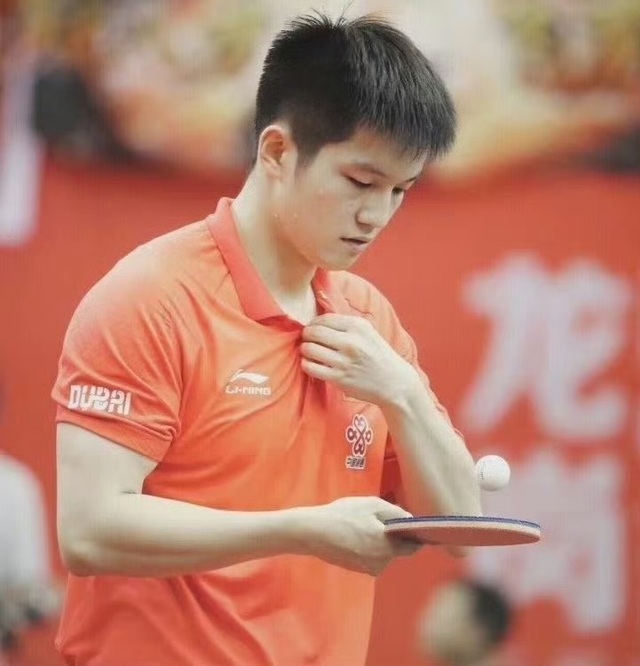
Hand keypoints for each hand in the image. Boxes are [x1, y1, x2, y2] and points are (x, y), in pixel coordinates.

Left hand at [300, 314, 418, 406]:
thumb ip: (345, 324)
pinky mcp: (339, 378)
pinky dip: (306, 364)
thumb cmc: (377, 355)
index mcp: (358, 326)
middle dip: (306, 335)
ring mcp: (345, 361)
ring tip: (309, 352)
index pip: (324, 319)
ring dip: (305, 350)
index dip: (313, 323)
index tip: (312, 329)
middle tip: (307, 340)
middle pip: (314, 332)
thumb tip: (316, 320)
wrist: (394, 382)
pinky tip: (312, 364)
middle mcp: (351, 342)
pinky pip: (311, 367)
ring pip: (309, 349)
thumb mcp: (367, 332)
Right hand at [301, 496, 422, 576]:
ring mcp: (368, 568)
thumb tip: (410, 519)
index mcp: (389, 547)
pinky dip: (366, 547)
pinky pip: (370, 557)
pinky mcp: (356, 569)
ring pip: (382, 553)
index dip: (415, 536)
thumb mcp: (372, 505)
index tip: (412, 527)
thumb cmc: (344, 515)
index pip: (413, 547)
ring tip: (361, 525)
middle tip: (376, 519)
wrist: (313, 532)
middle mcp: (381, 563)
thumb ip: (395, 512)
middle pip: (397, 550)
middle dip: (392, 536)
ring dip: (378, 542)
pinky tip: (353, 534)